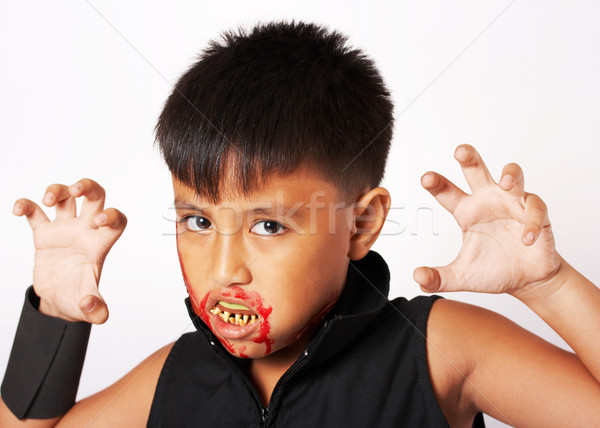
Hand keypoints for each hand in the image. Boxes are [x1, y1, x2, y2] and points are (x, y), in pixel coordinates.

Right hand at [13, 179, 125, 323]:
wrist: (57, 301)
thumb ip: (95, 309)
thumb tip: (95, 311)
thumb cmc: (77, 300)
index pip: (117, 221)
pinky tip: (18, 210)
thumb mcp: (87, 308)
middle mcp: (85, 231)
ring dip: (58, 190)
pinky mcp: (44, 233)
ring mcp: (65, 230)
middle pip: (95, 197)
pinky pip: (36, 212)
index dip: (113, 215)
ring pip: (66, 197)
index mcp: (100, 245)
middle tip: (75, 190)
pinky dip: (27, 205)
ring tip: (48, 200)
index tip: (101, 220)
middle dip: (88, 186)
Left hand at [413, 145, 561, 294]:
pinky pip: (535, 209)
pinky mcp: (536, 214)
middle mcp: (488, 201)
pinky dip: (532, 222)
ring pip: (513, 178)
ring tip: (505, 182)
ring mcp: (513, 204)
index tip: (426, 178)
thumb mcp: (462, 276)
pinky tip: (526, 239)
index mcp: (466, 211)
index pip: (448, 192)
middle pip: (477, 171)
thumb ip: (439, 277)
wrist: (527, 281)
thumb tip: (417, 278)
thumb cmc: (494, 270)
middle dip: (470, 158)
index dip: (437, 184)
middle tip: (460, 151)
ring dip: (510, 175)